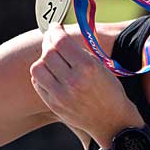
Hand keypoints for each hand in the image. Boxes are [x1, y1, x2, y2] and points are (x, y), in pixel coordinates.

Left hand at [30, 25, 142, 145]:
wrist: (112, 122)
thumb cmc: (110, 90)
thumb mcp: (101, 66)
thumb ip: (80, 51)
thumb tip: (59, 34)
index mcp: (88, 68)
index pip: (61, 41)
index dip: (56, 30)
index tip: (55, 27)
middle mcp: (73, 81)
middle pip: (48, 53)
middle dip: (49, 42)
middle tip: (52, 40)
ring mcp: (61, 95)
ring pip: (38, 68)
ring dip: (43, 59)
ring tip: (52, 58)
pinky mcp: (54, 104)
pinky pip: (37, 82)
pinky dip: (41, 74)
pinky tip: (51, 73)